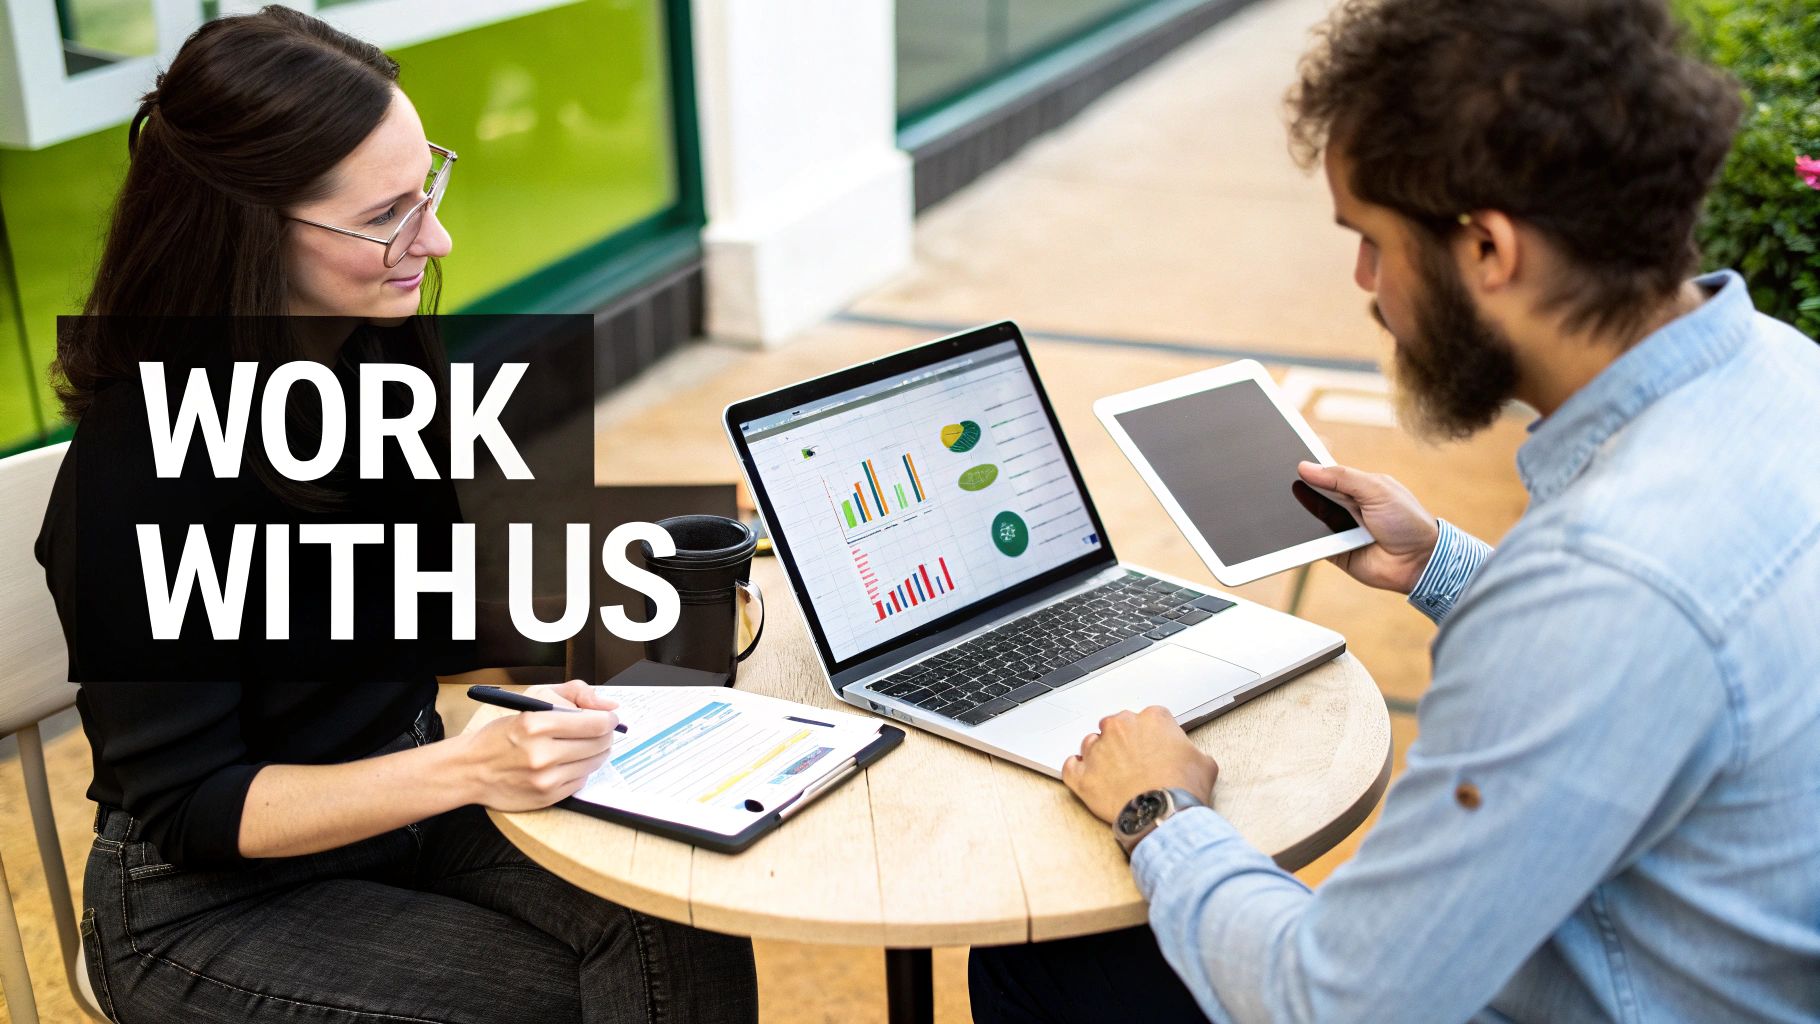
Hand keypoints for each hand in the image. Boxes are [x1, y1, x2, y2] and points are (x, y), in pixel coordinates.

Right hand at [458, 680, 620, 811]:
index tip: (608, 718)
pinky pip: (581, 781)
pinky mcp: (548, 796)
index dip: (608, 719)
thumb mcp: (533, 698)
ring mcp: (546, 778)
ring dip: (595, 753)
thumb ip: (575, 693)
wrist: (472, 769)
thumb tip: (609, 705)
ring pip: (594, 763)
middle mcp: (542, 753)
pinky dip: (580, 769)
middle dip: (605, 735)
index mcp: (537, 724)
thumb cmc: (503, 733)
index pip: (596, 723)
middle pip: (600, 744)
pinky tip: (567, 762)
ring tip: (583, 746)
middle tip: (599, 731)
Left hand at [1062, 706, 1218, 823]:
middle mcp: (1121, 727)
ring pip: (1092, 743)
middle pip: (1115, 726)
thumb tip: (1186, 756)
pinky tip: (1088, 778)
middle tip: (1134, 763)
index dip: (1150, 736)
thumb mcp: (1203, 762)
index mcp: (1152, 718)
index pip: (1147, 719)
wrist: (1163, 815)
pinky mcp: (1083, 774)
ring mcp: (1098, 749)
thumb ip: (1188, 749)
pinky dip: (1077, 771)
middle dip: (1123, 742)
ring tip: (1114, 775)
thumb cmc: (1182, 789)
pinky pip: (1071, 766)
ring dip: (1100, 756)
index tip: (1153, 749)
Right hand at [1296, 461, 1438, 593]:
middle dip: (1300, 488)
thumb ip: (1342, 477)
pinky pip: (1311, 542)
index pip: (1327, 472)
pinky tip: (1292, 531)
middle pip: (1314, 493)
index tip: (1288, 461)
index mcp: (1358, 486)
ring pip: (1308, 517)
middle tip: (1281, 483)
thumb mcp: (1377, 490)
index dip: (1309, 467)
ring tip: (1285, 508)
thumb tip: (1306, 467)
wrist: (1418, 562)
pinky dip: (1302, 538)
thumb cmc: (1407, 522)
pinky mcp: (1333, 550)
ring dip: (1299, 514)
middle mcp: (1346, 505)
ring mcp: (1339, 528)